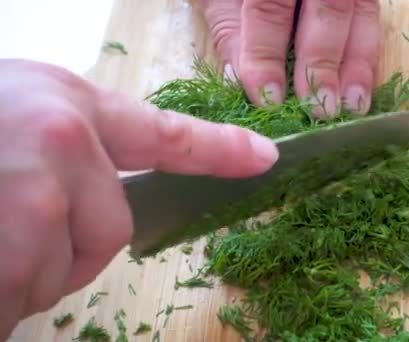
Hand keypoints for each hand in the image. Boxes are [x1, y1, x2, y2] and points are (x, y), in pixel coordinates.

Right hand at [0, 59, 277, 339]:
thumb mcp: (20, 111)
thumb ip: (74, 150)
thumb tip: (103, 206)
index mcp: (70, 110)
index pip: (165, 136)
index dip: (221, 151)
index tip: (267, 158)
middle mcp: (58, 148)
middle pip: (107, 234)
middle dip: (68, 249)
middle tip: (10, 222)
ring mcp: (26, 201)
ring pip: (56, 274)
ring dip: (23, 273)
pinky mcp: (1, 252)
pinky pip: (17, 296)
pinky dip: (2, 292)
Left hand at [199, 0, 380, 118]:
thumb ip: (230, 32)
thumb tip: (238, 83)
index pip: (270, 6)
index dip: (267, 53)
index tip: (268, 98)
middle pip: (329, 7)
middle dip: (322, 63)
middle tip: (319, 109)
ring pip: (362, 14)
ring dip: (357, 66)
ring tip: (350, 107)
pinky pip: (371, 23)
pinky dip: (366, 59)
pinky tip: (359, 92)